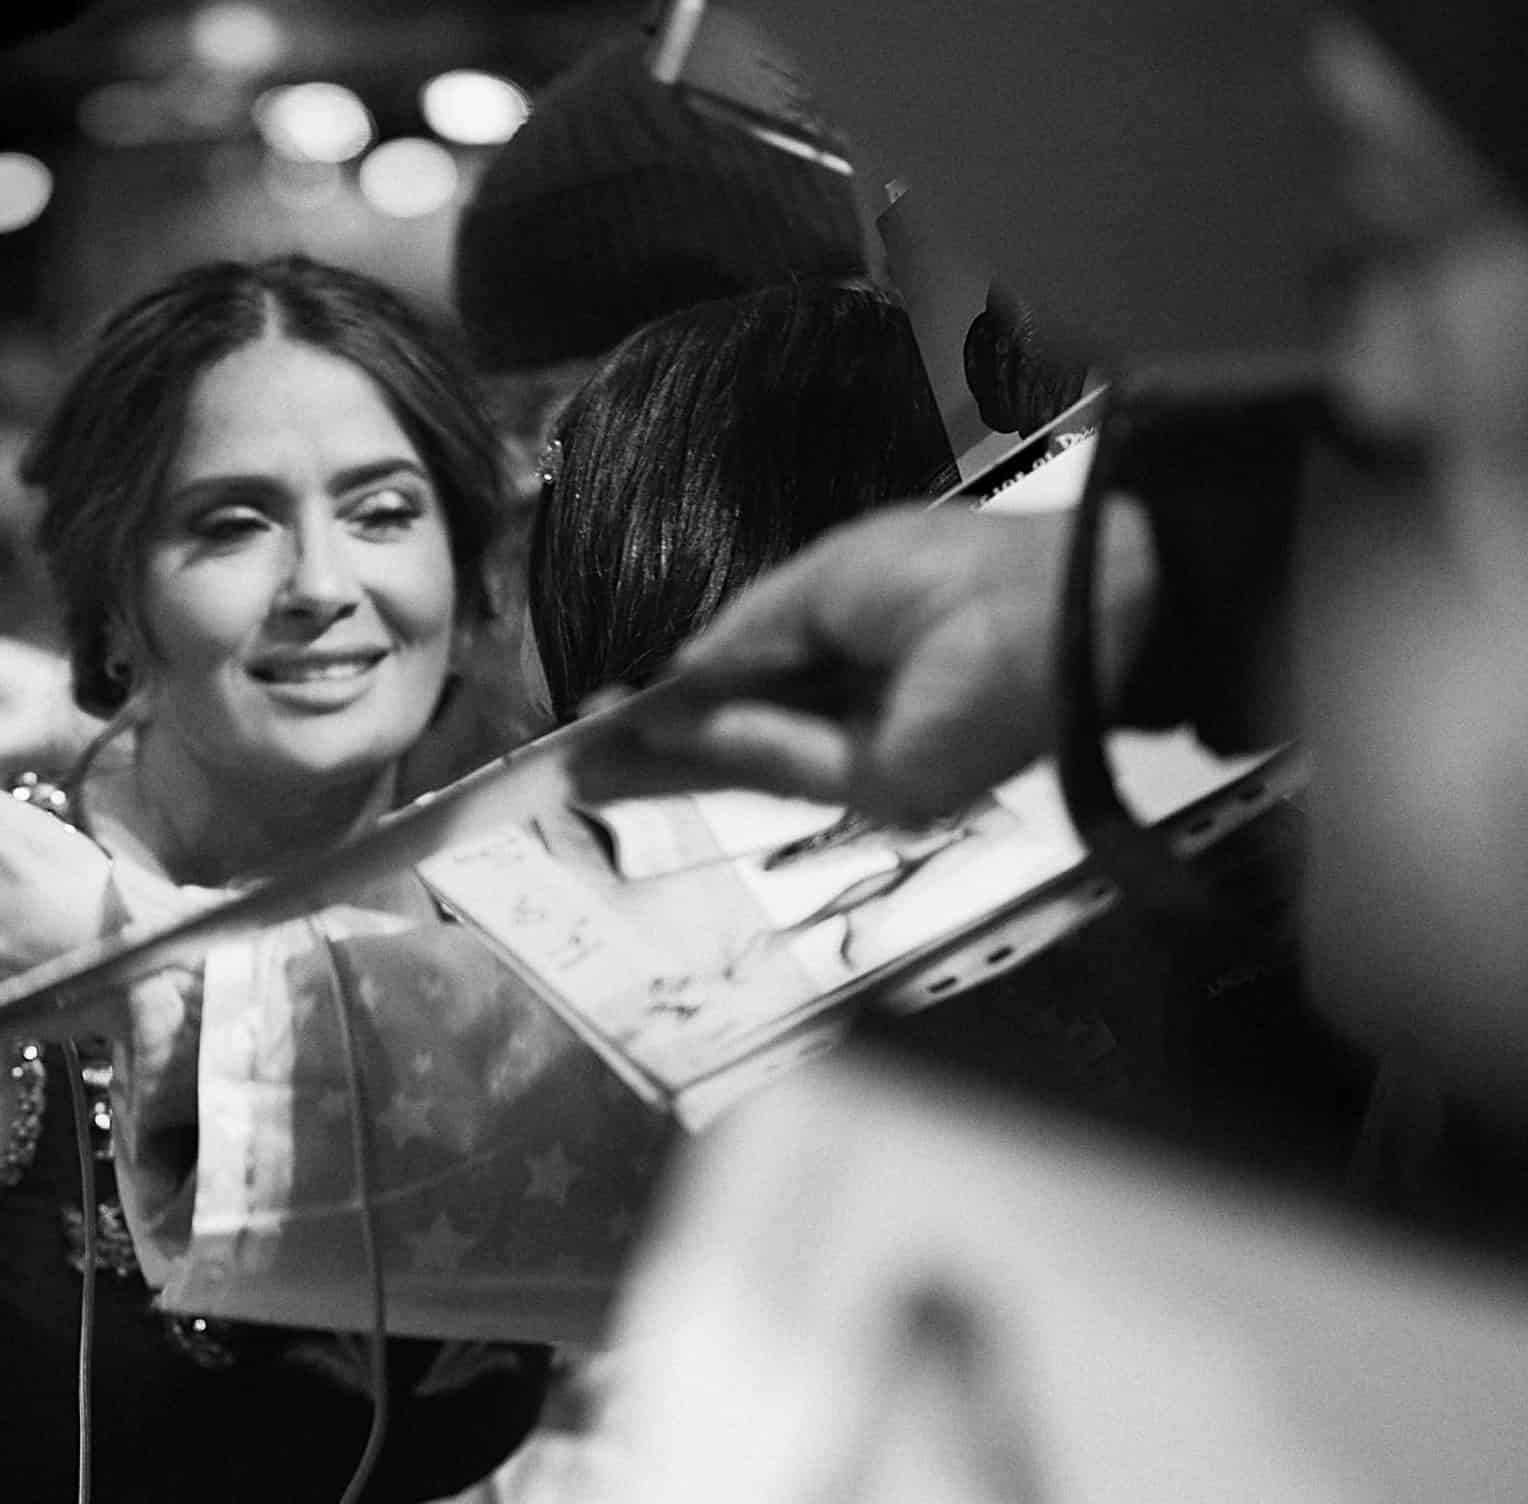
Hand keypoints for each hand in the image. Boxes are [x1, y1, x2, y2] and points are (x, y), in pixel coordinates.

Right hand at [593, 500, 1157, 827]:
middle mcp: (857, 726)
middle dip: (650, 752)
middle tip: (573, 764)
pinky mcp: (890, 786)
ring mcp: (872, 765)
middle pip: (735, 744)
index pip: (747, 697)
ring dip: (661, 765)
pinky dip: (718, 748)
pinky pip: (786, 766)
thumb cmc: (974, 571)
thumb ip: (753, 634)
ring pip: (746, 767)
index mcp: (850, 665)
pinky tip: (648, 738)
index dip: (673, 709)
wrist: (1078, 598)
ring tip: (584, 767)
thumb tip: (682, 675)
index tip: (605, 718)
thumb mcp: (835, 581)